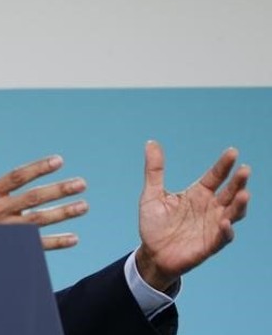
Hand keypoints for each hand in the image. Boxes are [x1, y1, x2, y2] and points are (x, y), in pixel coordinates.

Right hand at [0, 134, 88, 249]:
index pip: (16, 177)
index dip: (38, 168)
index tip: (59, 160)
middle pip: (32, 199)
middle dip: (58, 190)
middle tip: (81, 184)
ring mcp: (4, 231)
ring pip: (38, 221)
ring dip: (62, 214)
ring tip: (83, 206)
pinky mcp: (8, 247)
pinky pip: (35, 245)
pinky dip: (55, 243)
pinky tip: (73, 238)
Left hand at [136, 141, 250, 291]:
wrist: (151, 253)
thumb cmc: (154, 224)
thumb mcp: (151, 194)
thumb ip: (154, 170)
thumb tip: (151, 142)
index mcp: (198, 194)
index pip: (215, 176)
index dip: (224, 165)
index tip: (232, 152)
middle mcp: (210, 208)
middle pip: (229, 192)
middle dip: (238, 182)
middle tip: (244, 170)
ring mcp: (212, 226)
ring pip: (232, 213)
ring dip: (239, 205)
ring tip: (243, 194)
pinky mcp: (210, 244)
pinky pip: (222, 237)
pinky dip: (225, 230)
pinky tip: (225, 222)